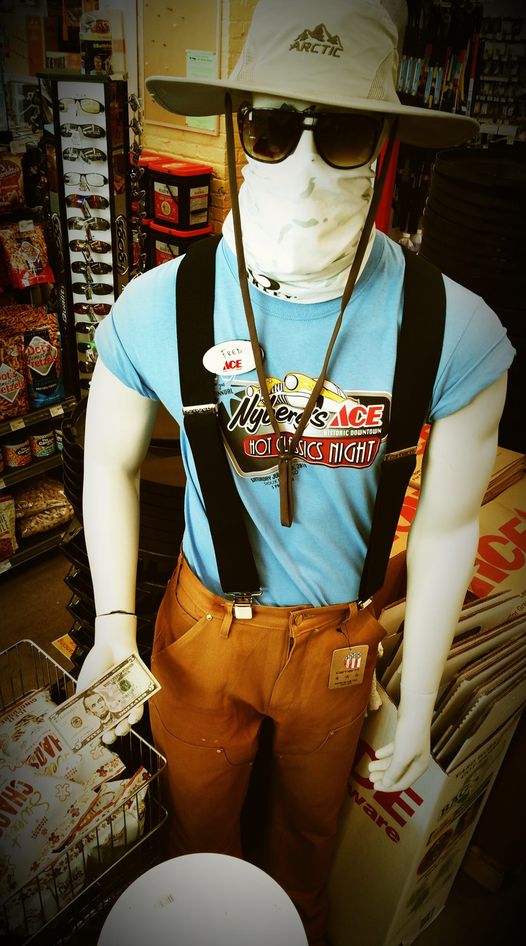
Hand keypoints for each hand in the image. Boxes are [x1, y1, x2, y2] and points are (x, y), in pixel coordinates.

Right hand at [75, 621, 142, 743]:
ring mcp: (126, 699)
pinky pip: (140, 706)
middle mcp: (114, 704)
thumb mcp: (85, 685)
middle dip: (112, 734)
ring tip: (120, 730)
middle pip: (114, 725)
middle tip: (108, 737)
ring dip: (125, 728)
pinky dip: (137, 713)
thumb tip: (76, 720)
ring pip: (128, 719)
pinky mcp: (138, 692)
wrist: (111, 645)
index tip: (95, 740)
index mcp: (100, 705)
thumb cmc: (97, 663)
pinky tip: (132, 717)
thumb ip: (83, 701)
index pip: (100, 724)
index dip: (98, 734)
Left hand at [367, 715, 430, 791]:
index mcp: (419, 767)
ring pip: (395, 761)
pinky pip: (395, 750)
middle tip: (370, 778)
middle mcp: (417, 760)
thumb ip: (394, 772)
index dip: (389, 787)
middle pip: (398, 773)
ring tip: (369, 766)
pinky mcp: (406, 738)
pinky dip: (386, 753)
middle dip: (384, 776)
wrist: (415, 710)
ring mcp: (412, 748)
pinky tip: (377, 754)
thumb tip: (386, 784)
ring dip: (383, 765)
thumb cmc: (410, 734)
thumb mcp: (401, 757)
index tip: (374, 787)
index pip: (403, 783)